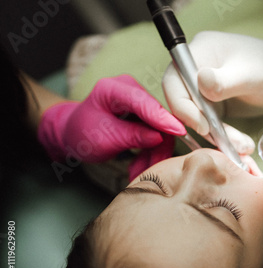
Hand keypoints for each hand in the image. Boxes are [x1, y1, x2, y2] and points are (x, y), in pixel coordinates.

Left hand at [38, 75, 185, 166]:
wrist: (74, 134)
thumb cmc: (82, 133)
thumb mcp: (105, 139)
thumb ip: (133, 136)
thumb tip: (161, 137)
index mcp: (114, 89)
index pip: (144, 103)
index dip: (162, 119)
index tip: (179, 132)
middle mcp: (130, 90)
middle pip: (157, 119)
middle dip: (156, 147)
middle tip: (147, 172)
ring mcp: (139, 102)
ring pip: (160, 130)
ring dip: (153, 155)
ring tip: (137, 173)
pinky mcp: (145, 114)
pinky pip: (157, 133)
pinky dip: (149, 153)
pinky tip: (138, 166)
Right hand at [163, 31, 262, 136]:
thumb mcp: (252, 74)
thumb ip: (225, 80)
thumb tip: (200, 82)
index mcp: (200, 50)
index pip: (174, 79)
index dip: (182, 105)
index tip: (204, 125)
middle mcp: (196, 67)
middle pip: (181, 100)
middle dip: (200, 124)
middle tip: (224, 142)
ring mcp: (203, 86)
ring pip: (195, 116)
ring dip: (214, 135)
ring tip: (242, 147)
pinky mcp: (212, 103)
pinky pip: (208, 123)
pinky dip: (222, 136)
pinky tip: (241, 146)